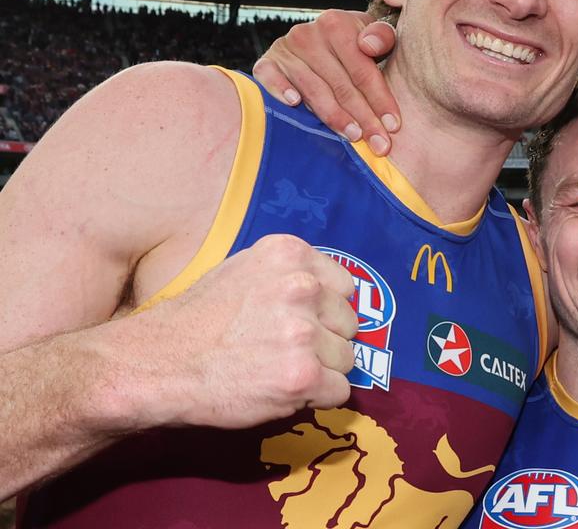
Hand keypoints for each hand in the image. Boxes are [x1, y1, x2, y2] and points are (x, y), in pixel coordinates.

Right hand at [136, 234, 358, 428]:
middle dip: (324, 342)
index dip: (324, 311)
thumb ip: (287, 277)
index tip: (298, 323)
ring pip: (346, 359)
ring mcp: (304, 332)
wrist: (154, 366)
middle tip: (280, 352)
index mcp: (289, 254)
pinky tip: (279, 392)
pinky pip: (338, 392)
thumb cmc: (196, 322)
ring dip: (320, 371)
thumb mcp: (242, 272)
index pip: (344, 287)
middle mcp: (302, 287)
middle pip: (348, 325)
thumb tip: (331, 295)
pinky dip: (316, 399)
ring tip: (274, 371)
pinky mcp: (303, 375)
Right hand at [253, 10, 398, 154]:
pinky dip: (280, 89)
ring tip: (353, 137)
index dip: (380, 99)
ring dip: (334, 116)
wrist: (321, 38)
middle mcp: (308, 34)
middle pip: (340, 84)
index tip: (394, 126)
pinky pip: (270, 78)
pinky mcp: (266, 63)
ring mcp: (285, 48)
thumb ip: (382, 37)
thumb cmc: (355, 44)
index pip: (362, 70)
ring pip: (313, 89)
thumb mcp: (375, 37)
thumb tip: (369, 45)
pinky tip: (294, 103)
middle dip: (363, 117)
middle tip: (379, 144)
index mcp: (337, 24)